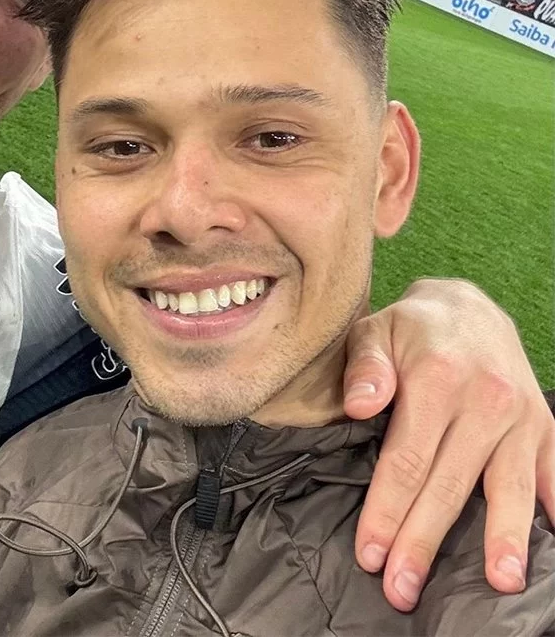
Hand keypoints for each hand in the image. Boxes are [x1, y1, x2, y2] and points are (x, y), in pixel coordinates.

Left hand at [343, 278, 554, 611]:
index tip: (370, 553)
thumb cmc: (411, 328)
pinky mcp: (544, 425)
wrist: (467, 307)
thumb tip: (360, 406)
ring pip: (509, 487)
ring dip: (502, 538)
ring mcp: (521, 415)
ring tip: (498, 581)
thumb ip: (364, 368)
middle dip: (424, 541)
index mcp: (438, 379)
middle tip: (403, 589)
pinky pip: (553, 472)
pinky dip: (550, 507)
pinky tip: (546, 544)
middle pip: (450, 485)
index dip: (387, 510)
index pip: (407, 460)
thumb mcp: (375, 331)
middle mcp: (486, 399)